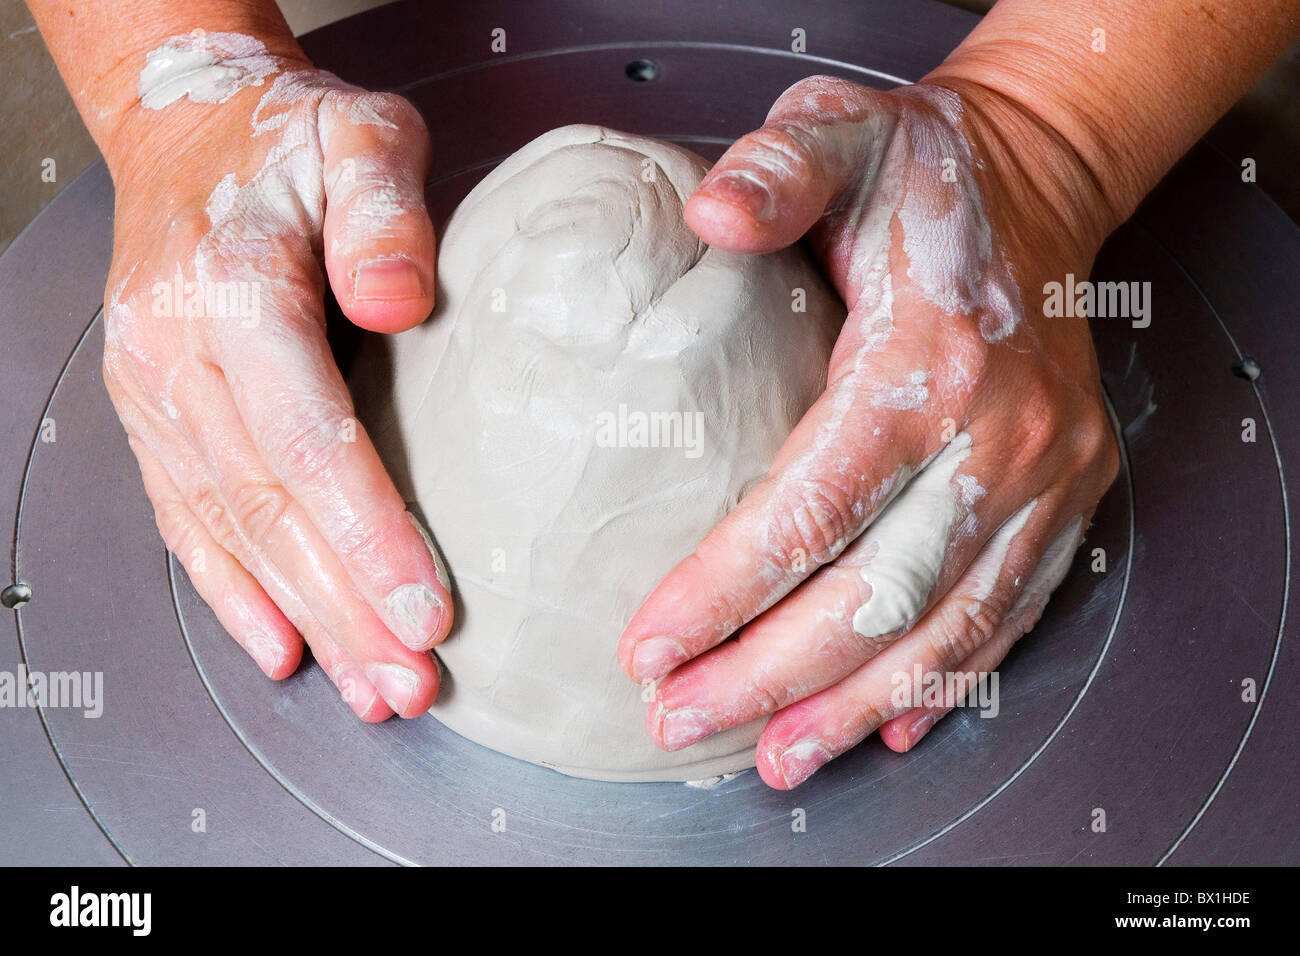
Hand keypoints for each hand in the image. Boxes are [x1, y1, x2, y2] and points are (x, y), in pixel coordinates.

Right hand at [102, 63, 451, 718]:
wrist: (193, 131)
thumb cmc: (290, 139)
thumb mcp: (358, 134)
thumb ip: (385, 211)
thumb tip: (398, 304)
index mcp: (228, 287)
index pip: (305, 436)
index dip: (365, 532)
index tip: (424, 611)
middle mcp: (175, 356)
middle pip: (267, 508)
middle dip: (344, 609)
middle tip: (413, 682)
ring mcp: (154, 396)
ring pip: (230, 532)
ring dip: (303, 620)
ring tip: (372, 691)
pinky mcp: (157, 421)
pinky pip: (191, 523)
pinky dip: (235, 595)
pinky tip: (281, 650)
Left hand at [618, 75, 1119, 786]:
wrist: (1039, 182)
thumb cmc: (924, 175)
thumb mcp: (844, 138)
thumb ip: (776, 172)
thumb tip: (704, 217)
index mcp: (930, 364)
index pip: (813, 507)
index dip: (724, 590)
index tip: (649, 649)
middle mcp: (1003, 436)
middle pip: (876, 594)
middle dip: (772, 675)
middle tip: (680, 720)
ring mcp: (1048, 476)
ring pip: (947, 626)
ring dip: (855, 706)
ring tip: (776, 758)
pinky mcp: (1070, 496)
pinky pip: (1011, 611)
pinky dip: (948, 679)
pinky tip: (892, 724)